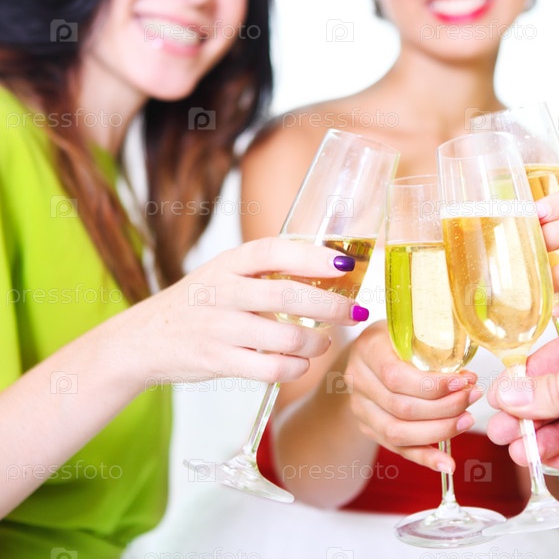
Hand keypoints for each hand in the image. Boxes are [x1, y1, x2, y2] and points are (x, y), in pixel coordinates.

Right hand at [104, 237, 362, 387]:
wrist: (142, 340)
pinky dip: (293, 368)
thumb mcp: (223, 274)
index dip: (312, 257)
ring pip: (283, 337)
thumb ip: (265, 271)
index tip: (345, 264)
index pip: (274, 251)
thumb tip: (328, 267)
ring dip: (316, 342)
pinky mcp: (215, 361)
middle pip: (287, 296)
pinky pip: (268, 368)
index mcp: (227, 263)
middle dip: (331, 305)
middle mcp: (222, 291)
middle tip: (355, 312)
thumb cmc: (197, 304)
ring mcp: (217, 327)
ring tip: (326, 341)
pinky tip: (301, 363)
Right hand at [345, 322, 481, 471]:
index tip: (462, 382)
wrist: (370, 350)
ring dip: (439, 431)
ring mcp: (360, 407)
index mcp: (368, 349)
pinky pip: (397, 449)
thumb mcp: (411, 326)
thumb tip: (468, 377)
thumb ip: (433, 344)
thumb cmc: (398, 335)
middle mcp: (358, 380)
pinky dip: (424, 457)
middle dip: (444, 407)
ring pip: (397, 432)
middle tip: (472, 397)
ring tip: (467, 420)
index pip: (396, 376)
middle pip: (401, 407)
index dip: (432, 385)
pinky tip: (447, 463)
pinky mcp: (368, 427)